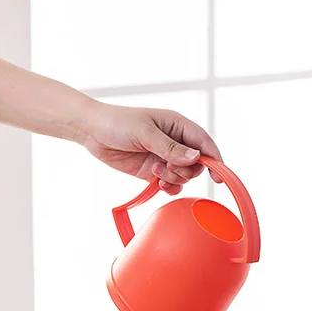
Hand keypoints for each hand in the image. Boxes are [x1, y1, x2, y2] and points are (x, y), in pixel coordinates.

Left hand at [80, 102, 222, 194]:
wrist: (92, 132)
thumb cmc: (118, 123)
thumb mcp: (145, 133)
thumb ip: (170, 147)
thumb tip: (196, 157)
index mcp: (178, 125)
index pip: (205, 143)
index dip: (215, 159)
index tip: (218, 176)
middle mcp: (175, 141)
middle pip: (198, 164)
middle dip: (186, 170)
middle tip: (166, 166)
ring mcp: (165, 157)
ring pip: (185, 175)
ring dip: (174, 178)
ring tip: (155, 172)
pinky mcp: (154, 171)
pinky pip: (172, 183)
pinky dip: (169, 187)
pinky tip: (158, 184)